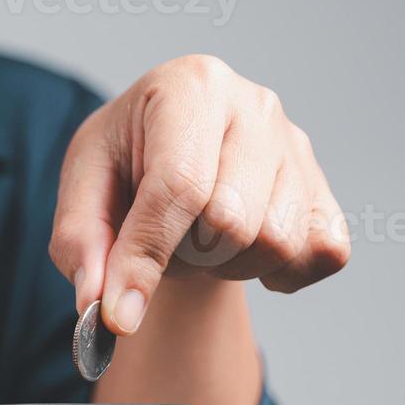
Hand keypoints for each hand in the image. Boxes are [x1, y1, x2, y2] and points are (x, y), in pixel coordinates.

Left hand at [49, 55, 350, 334]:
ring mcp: (297, 146)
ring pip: (277, 242)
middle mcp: (254, 106)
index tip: (119, 317)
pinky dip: (281, 274)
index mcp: (189, 87)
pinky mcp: (323, 187)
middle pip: (231, 221)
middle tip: (165, 242)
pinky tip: (243, 251)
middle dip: (186, 256)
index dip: (145, 257)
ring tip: (199, 241)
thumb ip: (81, 245)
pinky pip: (322, 255)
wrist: (169, 157)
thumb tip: (102, 306)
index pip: (179, 185)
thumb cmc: (124, 167)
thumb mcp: (82, 190)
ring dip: (228, 266)